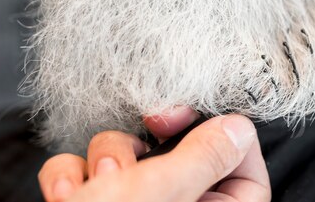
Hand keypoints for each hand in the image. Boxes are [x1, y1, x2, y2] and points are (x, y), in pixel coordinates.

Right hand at [38, 107, 270, 201]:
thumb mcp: (163, 192)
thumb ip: (206, 157)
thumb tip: (239, 130)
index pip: (247, 179)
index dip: (231, 143)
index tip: (203, 120)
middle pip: (183, 157)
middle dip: (155, 142)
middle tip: (152, 125)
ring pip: (130, 157)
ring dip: (108, 156)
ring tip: (99, 181)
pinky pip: (90, 171)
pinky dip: (72, 176)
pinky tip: (67, 194)